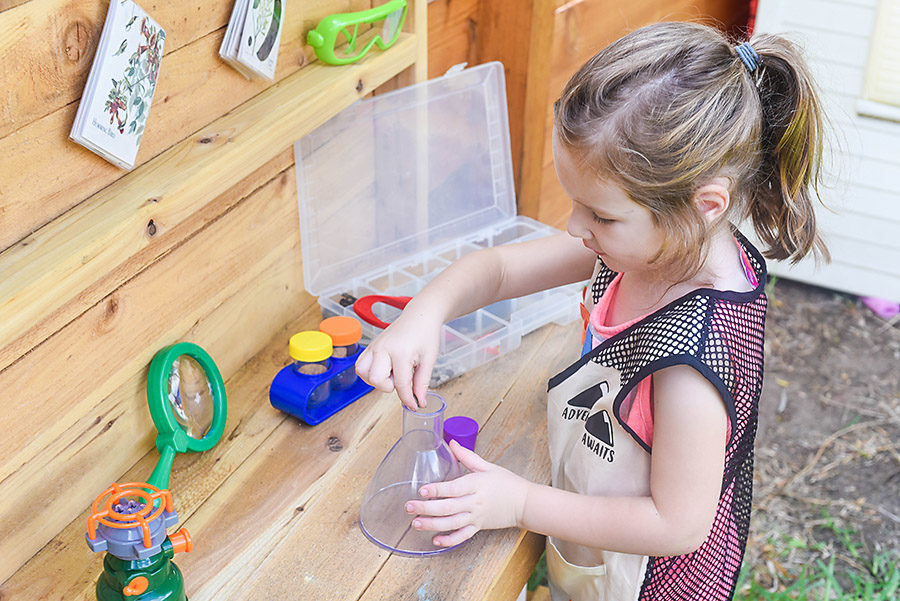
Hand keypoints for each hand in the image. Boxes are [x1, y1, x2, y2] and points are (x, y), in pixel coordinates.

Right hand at [354, 305, 441, 409]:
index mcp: (401, 352)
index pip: (400, 384)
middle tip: (401, 379)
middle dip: (388, 386)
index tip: (414, 405)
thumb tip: (419, 402)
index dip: (408, 399)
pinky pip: (360, 365)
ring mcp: (374, 346)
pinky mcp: (370, 346)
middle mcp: (383, 348)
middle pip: (375, 380)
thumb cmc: (426, 334)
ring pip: (363, 373)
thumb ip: (422, 383)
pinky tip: (384, 369)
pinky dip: (369, 372)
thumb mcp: (429, 360)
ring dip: (376, 380)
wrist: (420, 315)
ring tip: (391, 373)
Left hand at [404, 440, 529, 546]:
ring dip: (432, 525)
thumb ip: (467, 456)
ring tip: (415, 523)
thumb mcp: (487, 466)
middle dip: (427, 508)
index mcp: (477, 484)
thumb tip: (451, 442)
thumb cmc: (506, 482)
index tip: (421, 490)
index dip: (437, 490)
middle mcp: (475, 502)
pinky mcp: (479, 527)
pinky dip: (449, 540)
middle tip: (409, 507)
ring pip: (452, 524)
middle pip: (448, 507)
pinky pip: (462, 536)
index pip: (454, 488)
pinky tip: (435, 540)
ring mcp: (476, 517)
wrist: (524, 503)